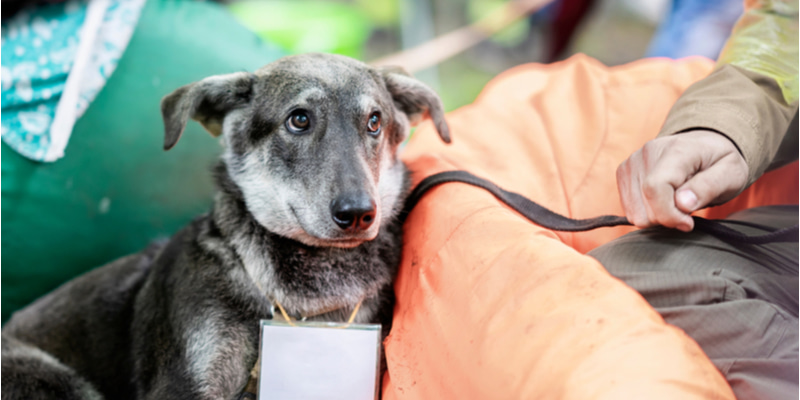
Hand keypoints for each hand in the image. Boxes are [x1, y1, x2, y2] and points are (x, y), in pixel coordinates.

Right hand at [616, 130, 748, 231]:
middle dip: (667, 217)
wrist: (705, 145)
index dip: (669, 214)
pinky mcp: (623, 171)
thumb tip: (683, 203)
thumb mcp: (731, 174)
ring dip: (657, 216)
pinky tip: (663, 201)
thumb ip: (709, 187)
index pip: (655, 188)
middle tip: (687, 209)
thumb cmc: (720, 161)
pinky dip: (647, 212)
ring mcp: (632, 161)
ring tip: (675, 202)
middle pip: (644, 206)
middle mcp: (647, 152)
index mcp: (676, 150)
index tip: (688, 222)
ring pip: (635, 212)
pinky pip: (629, 209)